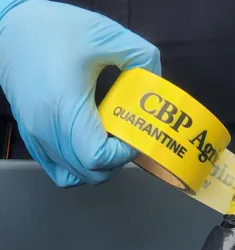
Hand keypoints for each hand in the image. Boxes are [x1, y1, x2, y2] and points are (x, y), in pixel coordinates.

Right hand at [0, 0, 160, 186]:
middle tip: (126, 136)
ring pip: (75, 176)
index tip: (133, 134)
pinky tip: (91, 142)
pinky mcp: (31, 135)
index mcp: (64, 106)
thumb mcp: (107, 35)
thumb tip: (158, 83)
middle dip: (116, 161)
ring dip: (100, 166)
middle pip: (90, 173)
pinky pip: (58, 170)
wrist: (10, 25)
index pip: (97, 157)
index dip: (123, 153)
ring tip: (109, 138)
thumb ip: (141, 57)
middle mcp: (46, 128)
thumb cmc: (54, 28)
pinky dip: (80, 167)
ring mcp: (36, 135)